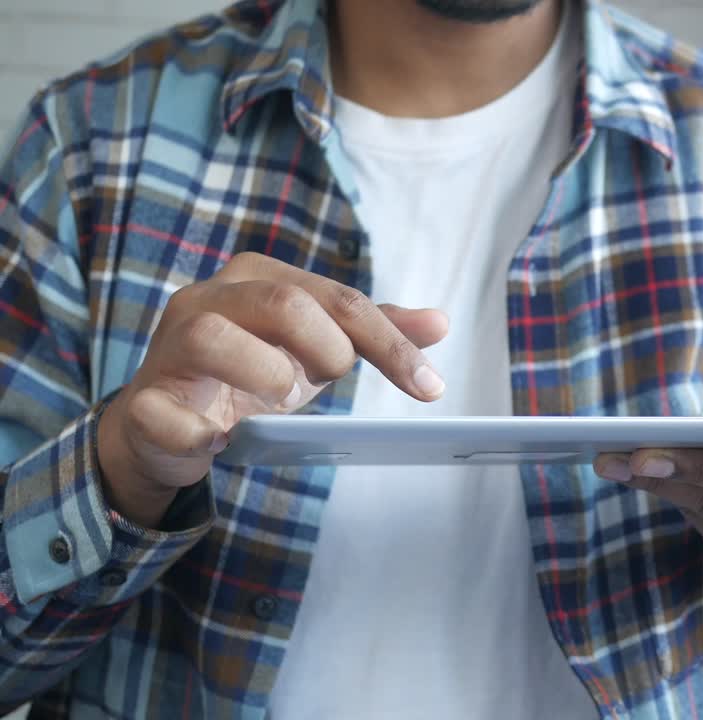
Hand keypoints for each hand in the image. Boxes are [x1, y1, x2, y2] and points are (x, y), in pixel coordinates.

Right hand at [98, 252, 448, 527]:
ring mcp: (169, 346)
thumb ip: (371, 333)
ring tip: (280, 402)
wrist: (167, 424)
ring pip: (213, 337)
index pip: (338, 298)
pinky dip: (203, 434)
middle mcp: (210, 299)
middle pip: (285, 303)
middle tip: (328, 382)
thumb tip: (440, 322)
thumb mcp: (316, 349)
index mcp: (258, 279)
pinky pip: (165, 412)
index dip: (390, 342)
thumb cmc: (249, 372)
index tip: (430, 386)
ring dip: (265, 376)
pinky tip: (223, 443)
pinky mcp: (142, 401)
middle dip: (327, 349)